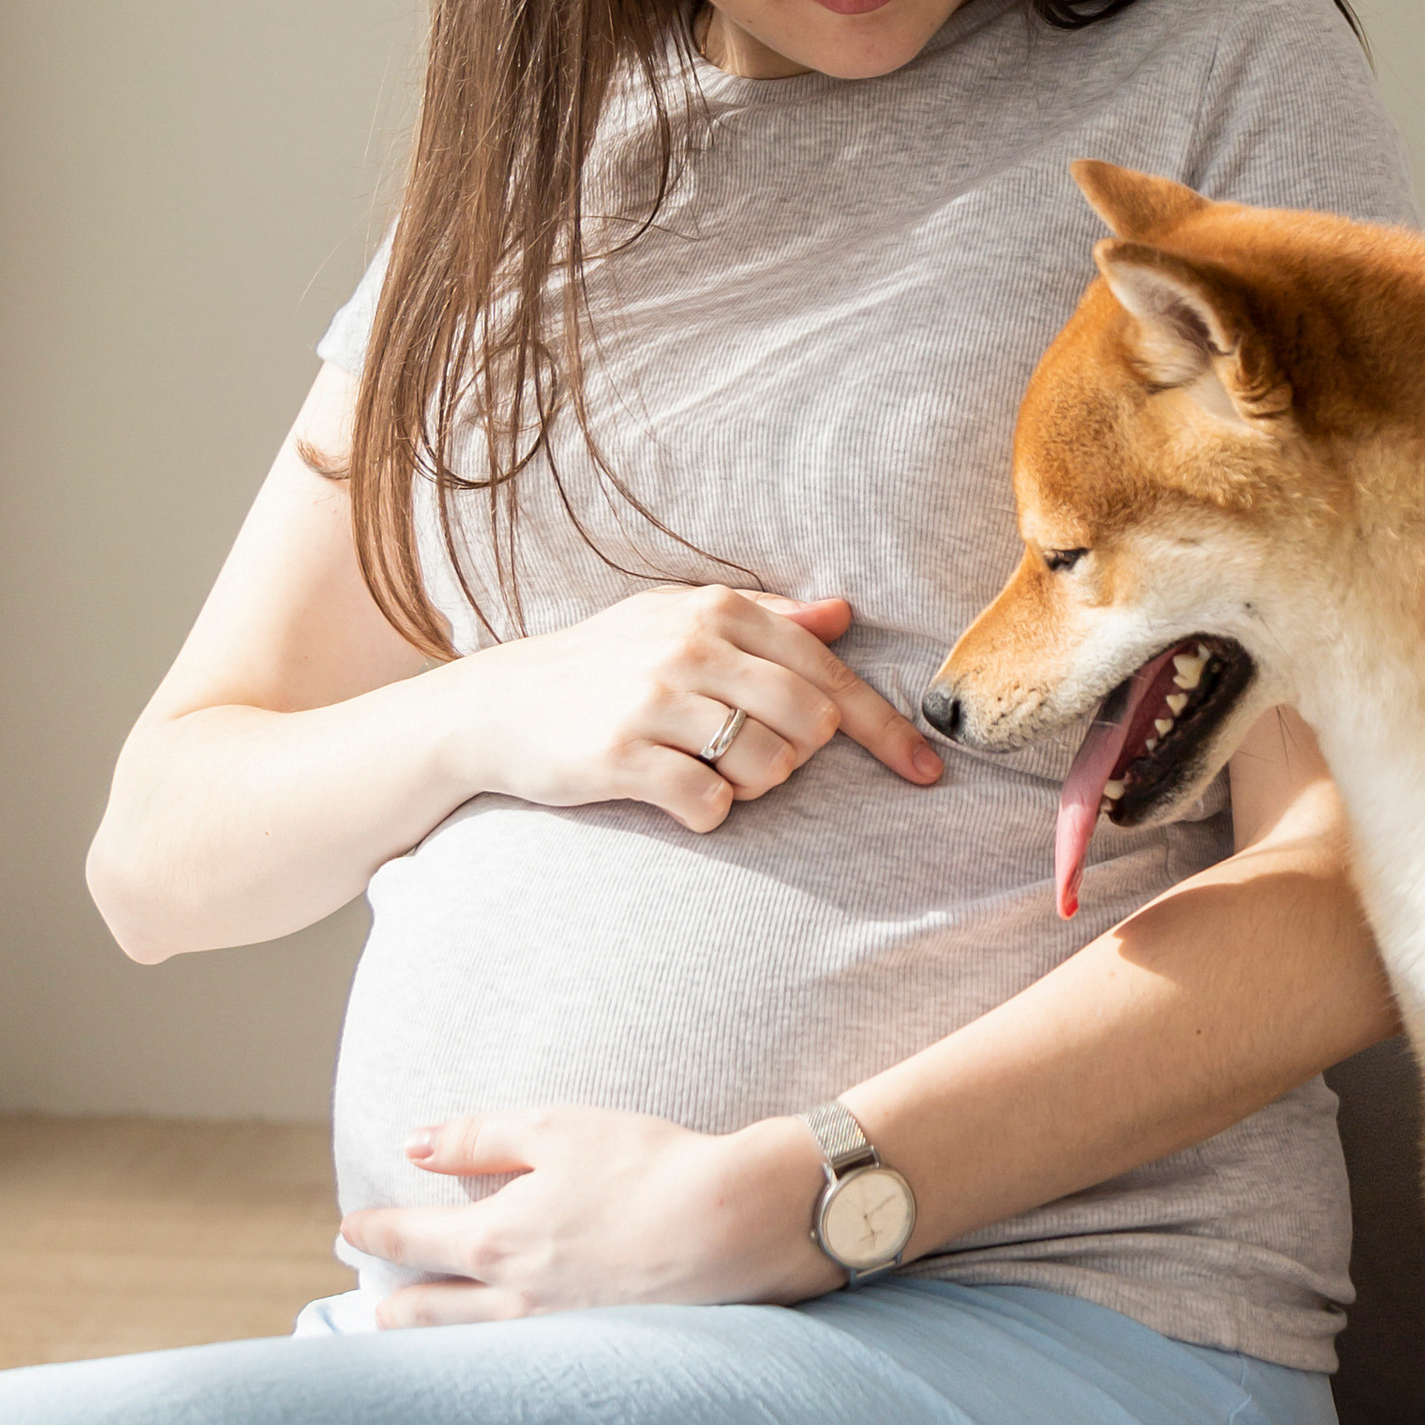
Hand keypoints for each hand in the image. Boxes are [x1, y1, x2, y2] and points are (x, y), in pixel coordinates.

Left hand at [341, 1106, 841, 1322]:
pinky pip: (518, 1364)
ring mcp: (553, 1336)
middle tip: (371, 1306)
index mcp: (493, 1239)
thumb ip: (476, 1137)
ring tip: (415, 1339)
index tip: (349, 1230)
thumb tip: (412, 1144)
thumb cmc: (645, 1166)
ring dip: (431, 1342)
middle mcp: (511, 1299)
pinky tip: (495, 1359)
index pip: (408, 1240)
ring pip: (468, 1347)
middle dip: (392, 1305)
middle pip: (426, 1312)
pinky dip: (488, 1362)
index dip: (371, 1232)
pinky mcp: (595, 1355)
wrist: (732, 1226)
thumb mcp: (554, 1130)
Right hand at [443, 586, 941, 835]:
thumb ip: (766, 618)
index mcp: (716, 610)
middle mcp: (690, 645)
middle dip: (798, 758)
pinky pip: (710, 805)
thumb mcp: (676, 620)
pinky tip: (674, 795)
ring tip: (704, 770)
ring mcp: (654, 699)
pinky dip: (707, 813)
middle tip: (752, 759)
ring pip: (767, 768)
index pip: (828, 673)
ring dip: (751, 788)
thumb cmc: (601, 665)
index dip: (887, 730)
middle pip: (810, 725)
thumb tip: (843, 614)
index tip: (928, 771)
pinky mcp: (622, 755)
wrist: (497, 706)